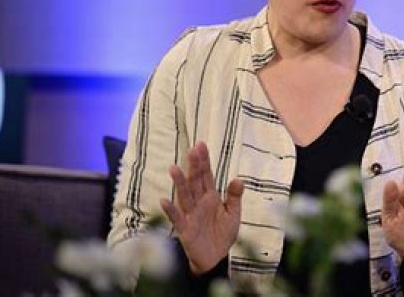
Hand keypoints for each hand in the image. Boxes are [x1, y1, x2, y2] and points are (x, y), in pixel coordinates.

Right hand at [160, 141, 243, 273]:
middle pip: (195, 181)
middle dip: (194, 166)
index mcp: (211, 197)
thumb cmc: (223, 234)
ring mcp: (191, 215)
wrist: (216, 259)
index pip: (206, 175)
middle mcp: (199, 202)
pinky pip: (177, 218)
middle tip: (192, 150)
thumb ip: (234, 197)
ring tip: (174, 168)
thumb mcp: (233, 214)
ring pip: (184, 196)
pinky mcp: (185, 229)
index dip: (204, 161)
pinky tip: (164, 200)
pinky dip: (171, 210)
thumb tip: (238, 179)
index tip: (201, 145)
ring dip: (179, 183)